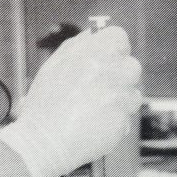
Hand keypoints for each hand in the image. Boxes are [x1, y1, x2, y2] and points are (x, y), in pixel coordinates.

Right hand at [0, 26, 141, 176]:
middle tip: (99, 92)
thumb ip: (76, 47)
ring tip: (95, 112)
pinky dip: (115, 123)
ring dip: (120, 102)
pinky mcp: (123, 119)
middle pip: (132, 66)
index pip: (119, 37)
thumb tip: (92, 34)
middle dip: (120, 78)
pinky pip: (127, 118)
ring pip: (133, 94)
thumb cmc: (43, 106)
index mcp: (91, 52)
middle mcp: (109, 70)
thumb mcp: (52, 67)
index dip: (113, 51)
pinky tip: (95, 126)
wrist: (43, 141)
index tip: (106, 62)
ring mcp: (119, 95)